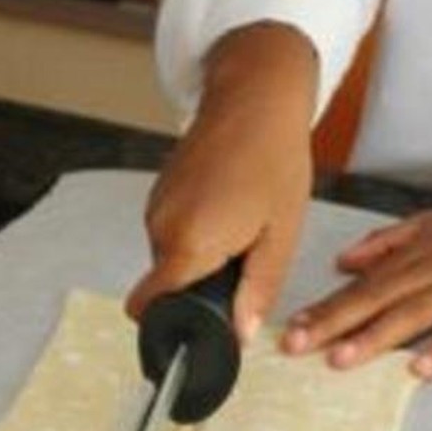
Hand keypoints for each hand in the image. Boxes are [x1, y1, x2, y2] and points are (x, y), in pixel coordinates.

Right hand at [127, 22, 318, 339]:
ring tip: (242, 223)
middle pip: (168, 284)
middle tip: (245, 256)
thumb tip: (241, 332)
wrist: (255, 98)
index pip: (151, 305)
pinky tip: (229, 205)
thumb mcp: (280, 235)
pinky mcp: (160, 190)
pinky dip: (197, 230)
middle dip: (201, 284)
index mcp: (189, 243)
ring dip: (202, 255)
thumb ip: (257, 289)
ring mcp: (156, 205)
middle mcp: (161, 226)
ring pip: (172, 256)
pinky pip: (174, 229)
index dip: (173, 324)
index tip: (201, 325)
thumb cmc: (273, 160)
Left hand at [282, 148, 431, 378]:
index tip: (291, 326)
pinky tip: (419, 370)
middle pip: (376, 300)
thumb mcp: (428, 223)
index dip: (326, 306)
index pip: (362, 285)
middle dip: (334, 323)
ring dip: (376, 337)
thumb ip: (385, 243)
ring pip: (413, 315)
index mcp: (413, 255)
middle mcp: (431, 271)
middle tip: (296, 346)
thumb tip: (343, 260)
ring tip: (340, 360)